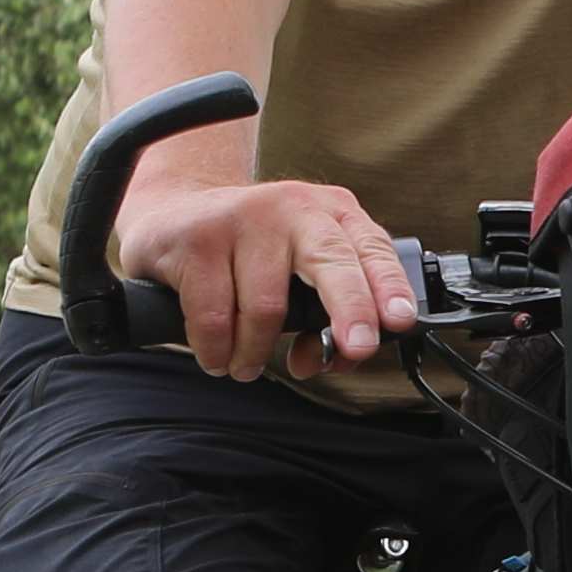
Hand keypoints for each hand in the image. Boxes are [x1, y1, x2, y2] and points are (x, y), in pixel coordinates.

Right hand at [121, 171, 412, 380]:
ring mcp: (243, 217)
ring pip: (266, 307)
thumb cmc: (247, 254)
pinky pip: (215, 315)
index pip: (371, 250)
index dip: (389, 286)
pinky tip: (217, 355)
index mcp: (332, 214)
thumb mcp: (296, 272)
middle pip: (331, 262)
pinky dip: (217, 349)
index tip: (399, 321)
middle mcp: (292, 207)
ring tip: (244, 364)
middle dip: (350, 310)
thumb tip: (332, 358)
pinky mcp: (198, 237)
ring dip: (256, 354)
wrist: (172, 216)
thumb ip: (323, 314)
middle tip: (355, 350)